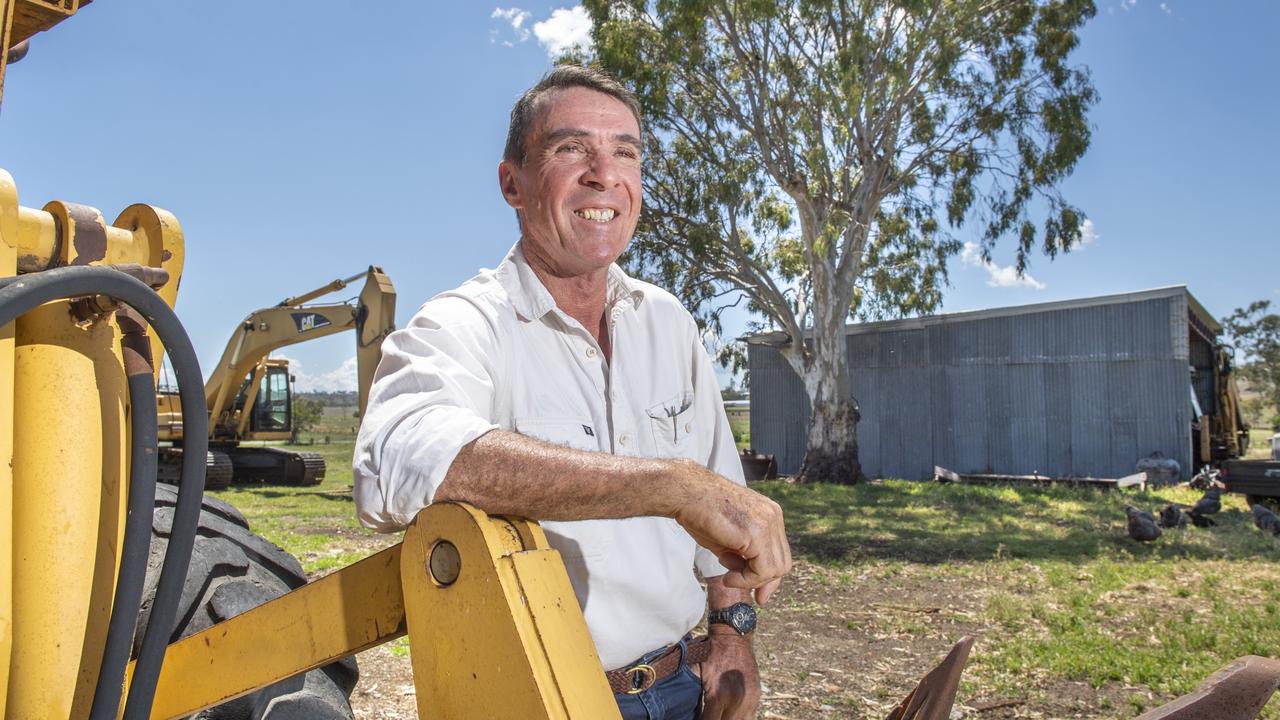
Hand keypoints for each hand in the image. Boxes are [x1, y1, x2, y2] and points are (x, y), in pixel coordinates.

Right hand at [670, 461, 791, 603]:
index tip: (759, 595)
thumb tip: (750, 580)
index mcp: (769, 513)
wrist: (685, 493)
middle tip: (737, 583)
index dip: (768, 576)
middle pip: (782, 563)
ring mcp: (768, 523)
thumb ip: (743, 556)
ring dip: (751, 580)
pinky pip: (763, 570)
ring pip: (776, 569)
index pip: (780, 553)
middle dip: (762, 581)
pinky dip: (746, 581)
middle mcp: (773, 516)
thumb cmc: (700, 512)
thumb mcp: (728, 538)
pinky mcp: (757, 533)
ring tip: (727, 574)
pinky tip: (728, 577)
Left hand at [697, 633, 760, 719]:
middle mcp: (737, 700)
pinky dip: (739, 717)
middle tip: (707, 717)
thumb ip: (693, 696)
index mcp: (719, 695)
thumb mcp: (695, 672)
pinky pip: (749, 716)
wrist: (733, 636)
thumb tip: (689, 713)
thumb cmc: (709, 652)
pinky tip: (729, 714)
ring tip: (720, 715)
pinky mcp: (757, 696)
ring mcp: (750, 699)